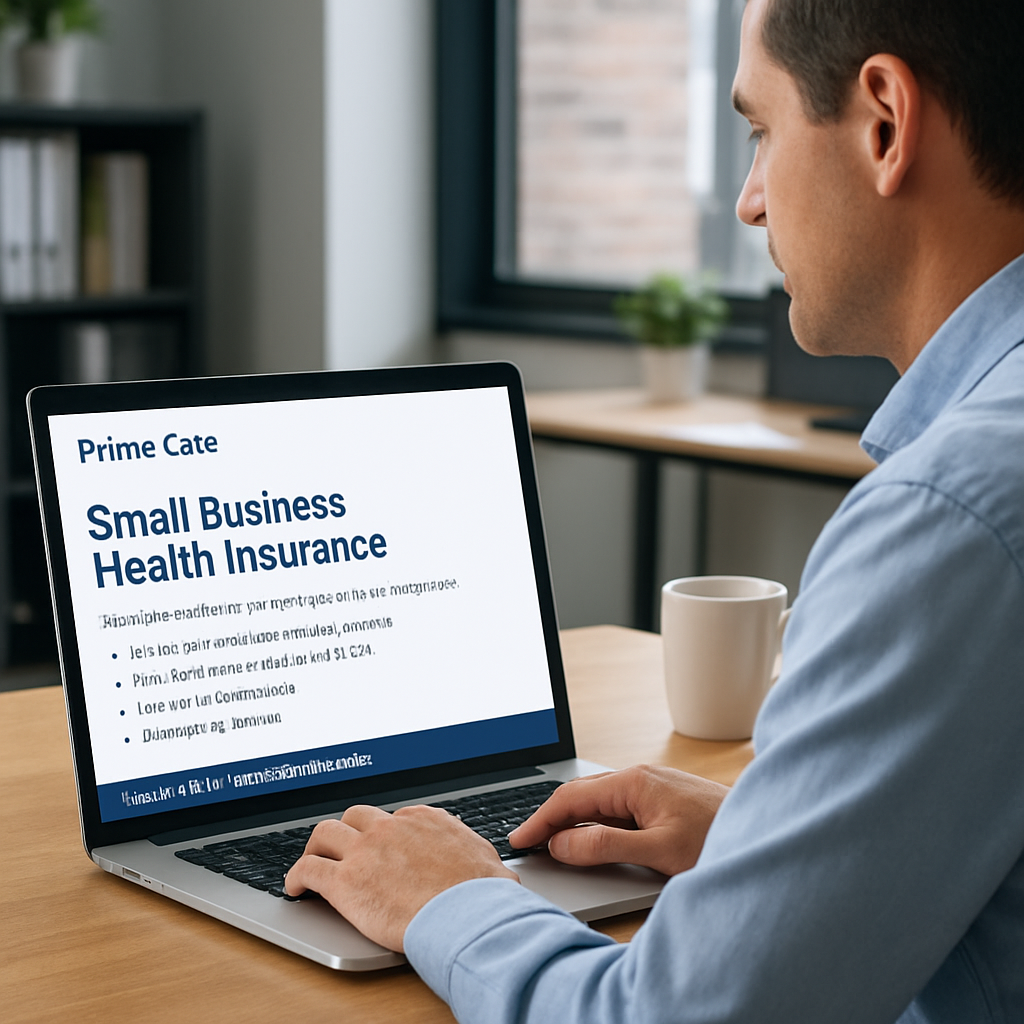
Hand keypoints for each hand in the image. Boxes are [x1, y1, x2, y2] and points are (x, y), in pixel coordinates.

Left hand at [284, 803, 518, 951]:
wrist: (467, 914)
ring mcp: (366, 851)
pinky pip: (308, 869)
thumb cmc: (482, 894)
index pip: (394, 818)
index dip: (384, 835)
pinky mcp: (345, 881)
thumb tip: (482, 858)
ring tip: (311, 861)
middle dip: (347, 831)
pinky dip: (296, 876)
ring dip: (317, 846)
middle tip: (341, 848)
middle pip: (356, 817)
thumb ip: (472, 851)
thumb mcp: (485, 858)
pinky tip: (294, 887)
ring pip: (326, 833)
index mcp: (425, 820)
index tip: (380, 848)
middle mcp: (392, 828)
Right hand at [509, 765, 728, 875]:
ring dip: (572, 821)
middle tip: (527, 845)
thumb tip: (562, 845)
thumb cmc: (719, 838)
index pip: (570, 798)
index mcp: (633, 781)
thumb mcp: (658, 851)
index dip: (540, 821)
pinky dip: (595, 823)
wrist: (767, 827)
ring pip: (598, 802)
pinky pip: (616, 808)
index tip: (519, 841)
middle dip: (550, 819)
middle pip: (580, 796)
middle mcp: (639, 776)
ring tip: (551, 845)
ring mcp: (651, 786)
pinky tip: (591, 839)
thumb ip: (606, 847)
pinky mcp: (662, 799)